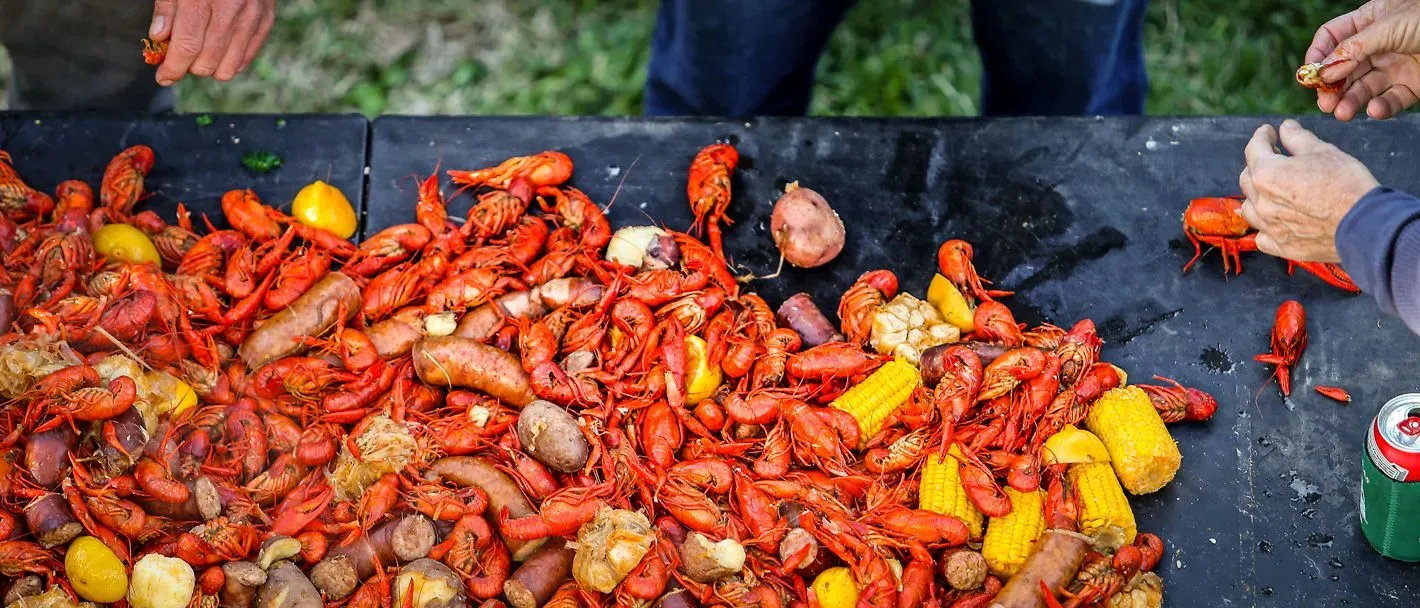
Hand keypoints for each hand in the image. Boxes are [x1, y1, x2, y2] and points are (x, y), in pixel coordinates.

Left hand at [148, 0, 276, 85]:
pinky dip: (231, 61)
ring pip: (228, 68)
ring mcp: (252, 17)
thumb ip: (167, 8)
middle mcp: (231, 10)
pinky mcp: (266, 20)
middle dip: (188, 65)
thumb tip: (159, 38)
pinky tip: (219, 50)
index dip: (172, 68)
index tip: (163, 76)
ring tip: (201, 51)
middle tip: (181, 54)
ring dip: (209, 66)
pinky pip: (247, 58)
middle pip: (206, 62)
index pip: (187, 47)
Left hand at [1238, 120, 1379, 262]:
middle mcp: (1261, 202)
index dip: (1261, 137)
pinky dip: (1265, 227)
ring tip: (1271, 189)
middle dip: (1258, 164)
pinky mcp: (1281, 246)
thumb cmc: (1345, 184)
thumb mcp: (1323, 152)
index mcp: (1267, 174)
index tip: (1268, 132)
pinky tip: (1273, 221)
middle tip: (1274, 157)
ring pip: (1250, 208)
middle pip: (1248, 178)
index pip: (1254, 149)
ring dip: (1257, 195)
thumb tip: (1286, 127)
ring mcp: (1269, 227)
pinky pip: (1262, 236)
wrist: (1365, 225)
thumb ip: (1298, 139)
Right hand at [1306, 0, 1419, 120]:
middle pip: (1344, 68)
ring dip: (1351, 101)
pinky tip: (1374, 110)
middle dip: (1332, 87)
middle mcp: (1379, 44)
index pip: (1332, 37)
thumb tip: (1323, 71)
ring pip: (1364, 87)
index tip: (1309, 76)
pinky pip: (1391, 100)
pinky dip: (1381, 107)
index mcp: (1371, 20)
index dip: (1318, 55)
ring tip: (1343, 113)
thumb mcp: (1389, 26)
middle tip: (1325, 104)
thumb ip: (1354, 48)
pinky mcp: (1412, 86)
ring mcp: (1395, 65)